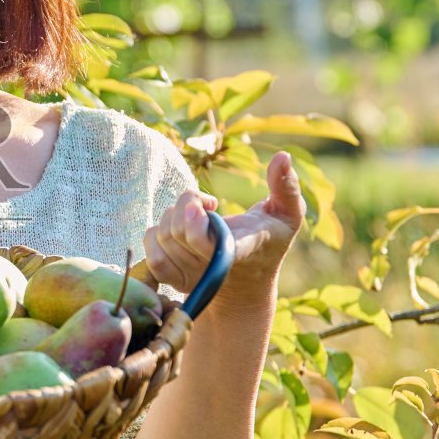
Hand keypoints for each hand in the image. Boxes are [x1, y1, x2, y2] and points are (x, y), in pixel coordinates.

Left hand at [142, 151, 305, 296]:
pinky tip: (177, 228)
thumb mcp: (287, 214)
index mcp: (243, 251)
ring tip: (194, 216)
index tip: (204, 206)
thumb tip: (282, 155)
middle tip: (204, 203)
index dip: (199, 231)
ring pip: (163, 236)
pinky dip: (156, 233)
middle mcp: (214, 269)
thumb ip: (286, 187)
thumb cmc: (268, 240)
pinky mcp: (173, 279)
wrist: (247, 282)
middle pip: (180, 233)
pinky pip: (151, 251)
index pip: (215, 249)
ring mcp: (192, 277)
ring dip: (172, 215)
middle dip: (187, 204)